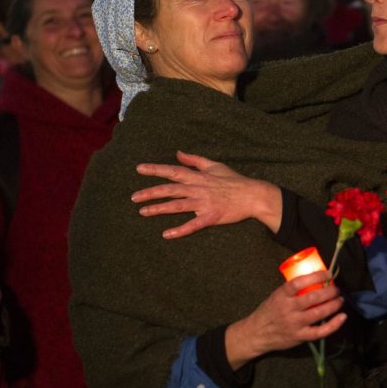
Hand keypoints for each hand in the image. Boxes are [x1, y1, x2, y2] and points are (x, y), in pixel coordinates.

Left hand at [133, 151, 282, 237]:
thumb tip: (178, 152)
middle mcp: (198, 189)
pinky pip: (193, 225)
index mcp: (198, 176)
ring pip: (177, 206)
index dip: (155, 169)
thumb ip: (194, 160)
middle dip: (150, 192)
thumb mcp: (214, 165)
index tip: (139, 169)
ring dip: (159, 208)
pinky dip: (180, 230)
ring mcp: (204, 203)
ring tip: (143, 212)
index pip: (173, 171)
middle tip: (133, 197)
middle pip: (170, 190)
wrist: (253, 195)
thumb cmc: (234, 179)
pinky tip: (167, 234)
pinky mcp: (211, 217)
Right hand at [225, 271, 345, 369]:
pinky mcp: (300, 336)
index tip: (328, 274)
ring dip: (333, 305)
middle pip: (313, 298)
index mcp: (281, 295)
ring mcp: (295, 324)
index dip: (316, 276)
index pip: (299, 282)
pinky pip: (320, 331)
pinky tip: (342, 317)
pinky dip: (334, 324)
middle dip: (330, 291)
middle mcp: (288, 309)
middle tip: (337, 289)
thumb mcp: (276, 296)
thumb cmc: (269, 312)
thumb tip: (314, 279)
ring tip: (340, 299)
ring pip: (319, 313)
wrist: (256, 334)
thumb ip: (292, 290)